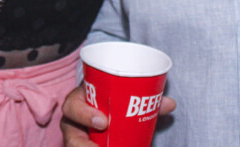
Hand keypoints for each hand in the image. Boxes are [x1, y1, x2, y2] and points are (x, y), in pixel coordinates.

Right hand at [60, 85, 175, 145]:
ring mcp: (76, 137)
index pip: (71, 105)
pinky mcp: (82, 144)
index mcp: (78, 100)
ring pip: (74, 146)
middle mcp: (73, 121)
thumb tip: (170, 104)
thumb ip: (145, 100)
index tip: (104, 122)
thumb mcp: (122, 96)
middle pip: (69, 134)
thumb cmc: (110, 98)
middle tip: (103, 144)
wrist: (102, 108)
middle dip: (82, 144)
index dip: (83, 114)